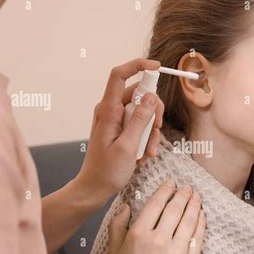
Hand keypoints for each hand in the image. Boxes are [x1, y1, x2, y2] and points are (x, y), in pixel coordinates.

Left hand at [74, 58, 164, 207]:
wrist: (95, 187)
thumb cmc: (107, 171)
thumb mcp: (127, 146)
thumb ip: (140, 120)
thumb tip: (151, 97)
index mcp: (108, 110)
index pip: (119, 75)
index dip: (138, 66)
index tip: (158, 67)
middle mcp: (111, 110)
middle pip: (140, 95)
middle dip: (154, 113)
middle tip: (156, 132)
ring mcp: (116, 119)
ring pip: (143, 111)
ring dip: (151, 131)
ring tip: (147, 152)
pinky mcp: (122, 129)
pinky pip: (140, 124)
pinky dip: (146, 138)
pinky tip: (143, 154)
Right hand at [108, 180, 206, 253]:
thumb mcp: (113, 252)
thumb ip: (117, 225)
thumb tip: (125, 206)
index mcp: (139, 234)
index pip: (156, 203)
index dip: (165, 190)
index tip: (171, 183)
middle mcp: (159, 239)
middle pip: (175, 208)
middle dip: (183, 194)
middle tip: (187, 187)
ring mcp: (176, 251)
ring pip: (189, 219)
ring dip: (195, 204)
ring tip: (196, 196)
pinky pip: (198, 237)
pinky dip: (201, 223)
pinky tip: (201, 215)